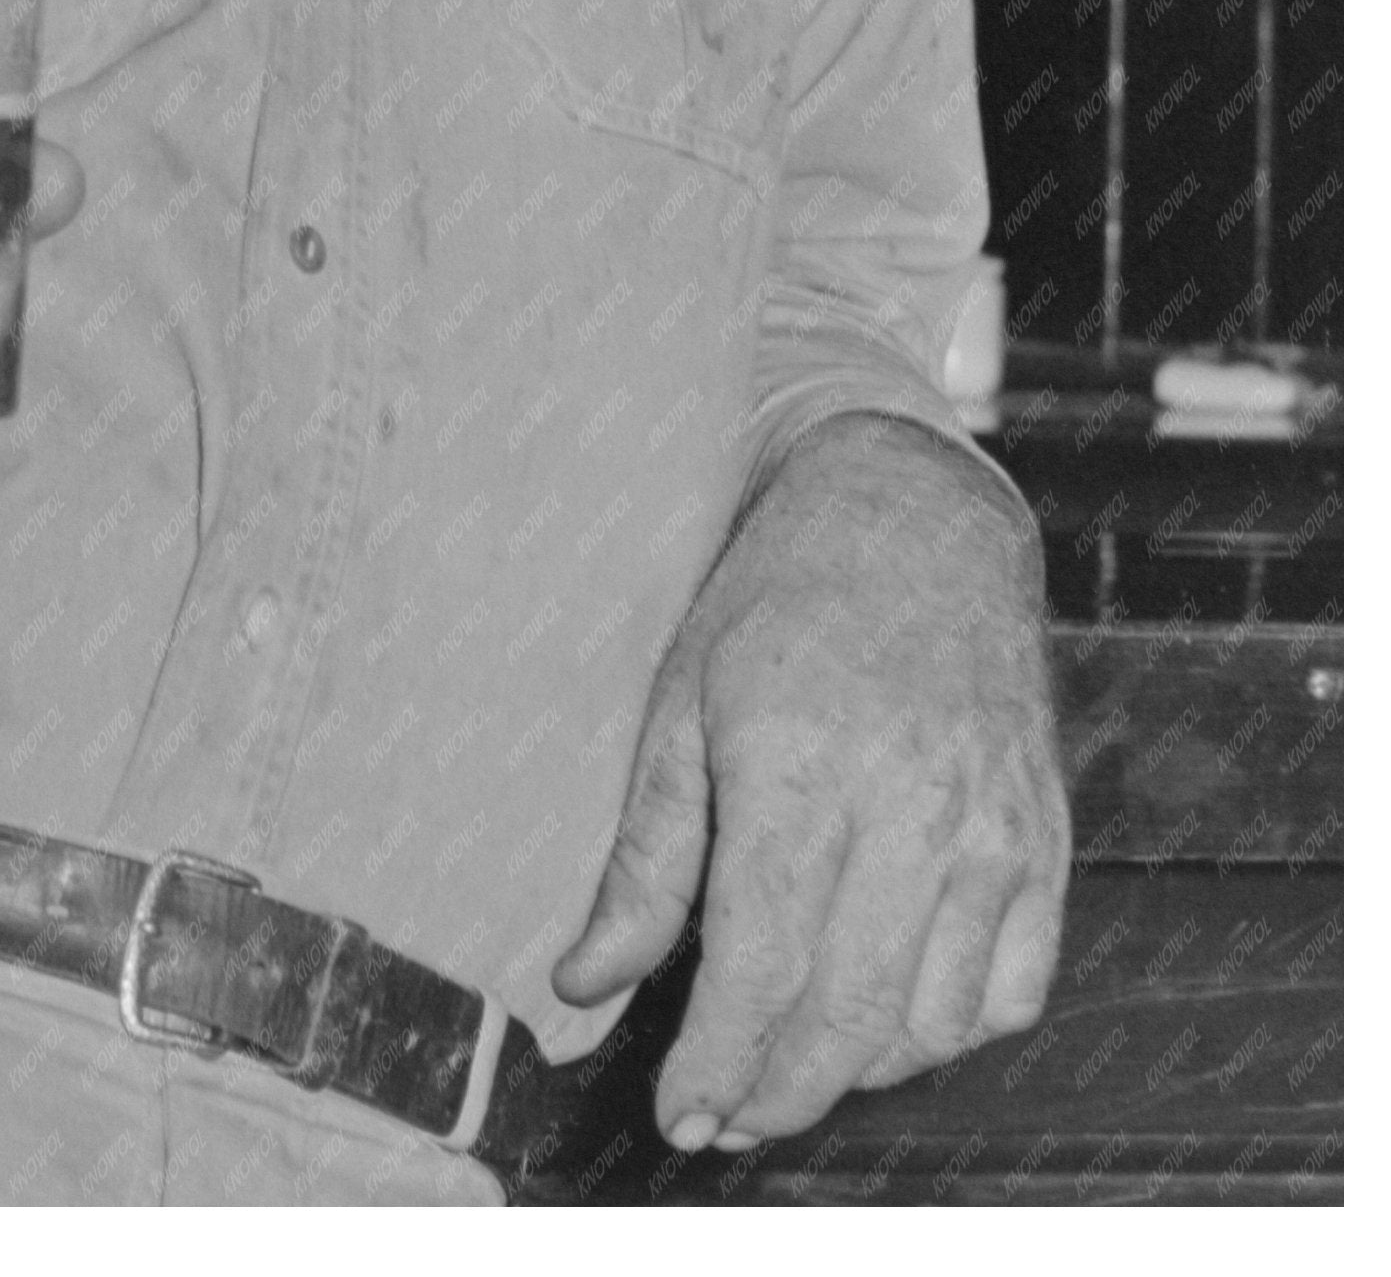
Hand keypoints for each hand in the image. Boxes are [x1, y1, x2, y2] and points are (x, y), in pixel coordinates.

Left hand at [552, 412, 1068, 1153]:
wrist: (915, 515)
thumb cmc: (778, 602)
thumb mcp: (681, 704)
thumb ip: (645, 861)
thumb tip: (582, 984)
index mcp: (801, 767)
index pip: (762, 970)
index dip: (717, 1065)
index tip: (678, 1115)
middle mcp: (912, 808)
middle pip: (849, 1020)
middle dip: (776, 1095)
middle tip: (723, 1116)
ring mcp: (994, 828)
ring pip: (933, 1025)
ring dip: (857, 1072)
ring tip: (792, 1057)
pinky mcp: (1047, 838)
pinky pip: (1013, 992)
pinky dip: (948, 1032)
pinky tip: (885, 1012)